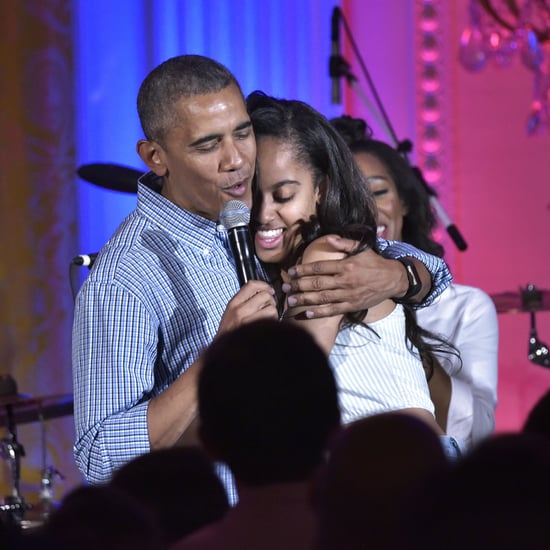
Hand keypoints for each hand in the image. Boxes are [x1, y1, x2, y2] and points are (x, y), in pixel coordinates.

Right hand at [216, 280, 278, 335]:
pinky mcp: (256, 330)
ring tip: (268, 319)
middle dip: (270, 301)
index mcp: (233, 304)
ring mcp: (247, 320)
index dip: (264, 285)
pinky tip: (268, 327)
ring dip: (273, 313)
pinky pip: (272, 320)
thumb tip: (263, 292)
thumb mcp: (231, 313)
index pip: (251, 285)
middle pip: (264, 295)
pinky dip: (274, 322)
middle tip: (268, 308)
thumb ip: (244, 301)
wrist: (223, 352)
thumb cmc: (230, 333)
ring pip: (271, 308)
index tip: (269, 290)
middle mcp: (239, 310)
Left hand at [282, 235, 406, 318]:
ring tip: (290, 301)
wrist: (394, 279)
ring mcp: (348, 294)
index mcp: (346, 265)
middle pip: (317, 284)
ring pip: (322, 298)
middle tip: (285, 288)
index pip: (319, 267)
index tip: (290, 271)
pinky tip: (307, 314)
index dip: (303, 269)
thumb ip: (344, 243)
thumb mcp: (362, 248)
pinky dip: (319, 313)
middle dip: (298, 286)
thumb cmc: (375, 263)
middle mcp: (345, 281)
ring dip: (305, 300)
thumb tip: (329, 238)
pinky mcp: (352, 305)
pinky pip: (333, 310)